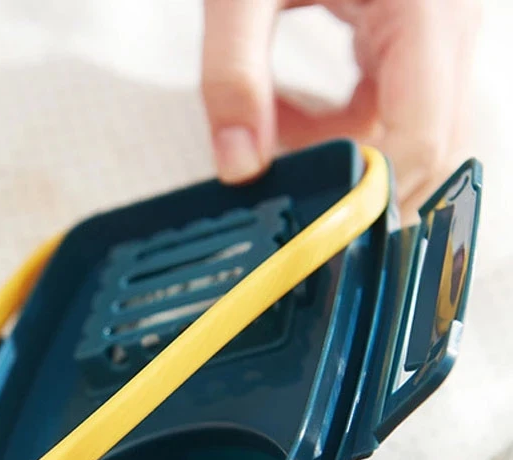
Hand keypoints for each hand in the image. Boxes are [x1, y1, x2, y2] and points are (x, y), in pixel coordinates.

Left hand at [201, 0, 479, 220]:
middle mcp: (453, 23)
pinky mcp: (421, 36)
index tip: (310, 212)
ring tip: (271, 119)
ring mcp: (443, 31)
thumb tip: (238, 167)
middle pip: (422, 147)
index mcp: (427, 5)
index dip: (370, 192)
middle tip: (278, 169)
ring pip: (404, 133)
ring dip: (335, 149)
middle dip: (347, 173)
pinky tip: (289, 105)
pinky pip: (389, 107)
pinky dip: (336, 123)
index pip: (421, 139)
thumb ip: (232, 74)